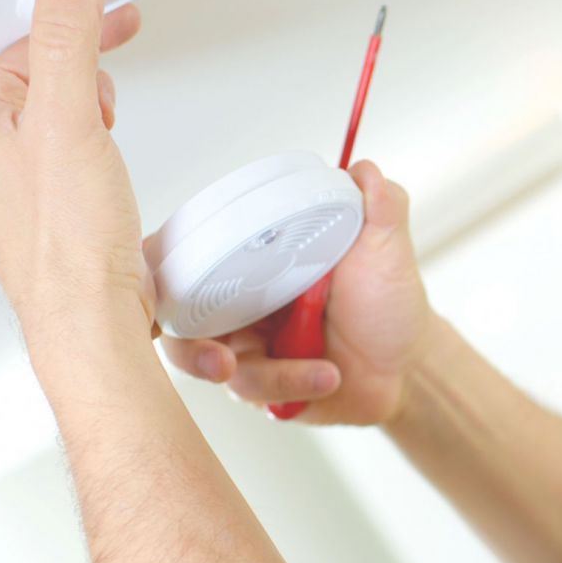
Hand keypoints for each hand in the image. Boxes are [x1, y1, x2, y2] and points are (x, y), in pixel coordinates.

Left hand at [0, 0, 151, 341]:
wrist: (89, 315)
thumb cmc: (68, 240)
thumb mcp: (72, 118)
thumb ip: (68, 39)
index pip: (24, 48)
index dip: (75, 29)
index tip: (115, 18)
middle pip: (37, 80)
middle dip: (83, 80)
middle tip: (105, 101)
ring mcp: (7, 187)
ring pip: (51, 120)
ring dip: (89, 117)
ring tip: (106, 142)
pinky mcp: (40, 210)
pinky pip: (62, 157)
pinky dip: (91, 152)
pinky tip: (106, 173)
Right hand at [159, 160, 437, 425]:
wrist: (408, 365)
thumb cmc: (387, 302)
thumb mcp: (386, 250)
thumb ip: (379, 207)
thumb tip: (366, 169)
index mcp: (252, 258)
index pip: (185, 255)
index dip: (154, 268)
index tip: (158, 283)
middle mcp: (237, 301)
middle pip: (176, 320)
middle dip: (191, 346)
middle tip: (221, 360)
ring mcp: (245, 346)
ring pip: (214, 364)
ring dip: (266, 374)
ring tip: (324, 372)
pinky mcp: (259, 386)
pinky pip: (250, 392)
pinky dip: (290, 385)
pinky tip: (329, 377)